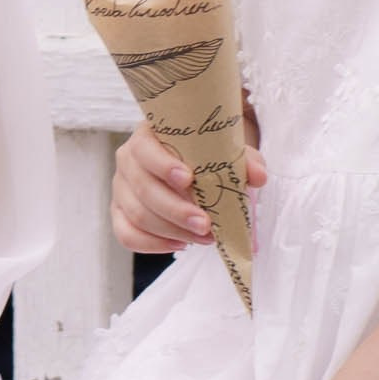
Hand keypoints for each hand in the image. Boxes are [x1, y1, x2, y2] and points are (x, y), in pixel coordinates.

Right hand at [111, 123, 267, 252]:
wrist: (194, 160)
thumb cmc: (206, 153)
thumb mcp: (226, 149)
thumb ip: (244, 160)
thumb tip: (258, 176)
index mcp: (147, 135)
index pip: (146, 149)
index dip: (164, 166)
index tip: (189, 179)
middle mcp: (128, 159)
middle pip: (143, 188)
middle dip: (176, 211)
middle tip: (206, 226)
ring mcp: (120, 187)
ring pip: (137, 215)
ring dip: (172, 231)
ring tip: (204, 238)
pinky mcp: (120, 212)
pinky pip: (126, 234)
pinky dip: (152, 244)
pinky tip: (180, 244)